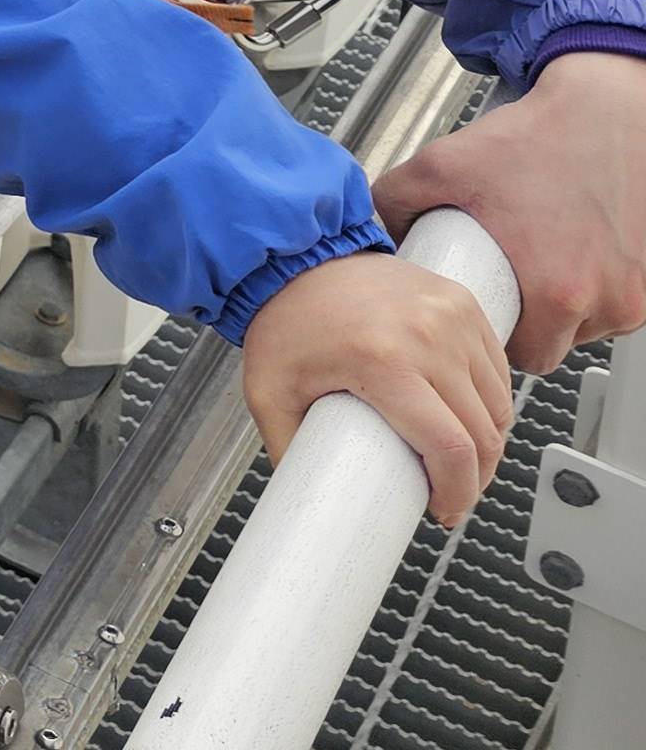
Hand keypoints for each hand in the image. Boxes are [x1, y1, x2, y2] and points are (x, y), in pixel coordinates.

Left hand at [238, 250, 512, 524]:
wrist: (294, 256)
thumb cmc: (284, 320)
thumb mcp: (268, 392)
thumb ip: (288, 452)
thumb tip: (308, 502)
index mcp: (383, 361)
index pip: (451, 448)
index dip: (457, 493)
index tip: (443, 511)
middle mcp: (428, 335)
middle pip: (483, 434)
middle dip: (473, 478)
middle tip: (448, 492)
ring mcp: (452, 315)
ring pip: (498, 405)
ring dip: (486, 442)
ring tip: (455, 458)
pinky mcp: (464, 303)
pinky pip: (497, 369)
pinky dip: (489, 401)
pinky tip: (465, 416)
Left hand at [377, 47, 645, 367]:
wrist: (606, 111)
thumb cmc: (541, 138)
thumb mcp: (443, 164)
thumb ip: (394, 198)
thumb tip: (377, 231)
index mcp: (557, 290)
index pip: (526, 358)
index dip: (500, 341)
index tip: (486, 315)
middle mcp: (606, 299)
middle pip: (558, 344)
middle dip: (529, 322)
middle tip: (505, 281)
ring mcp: (636, 290)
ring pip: (590, 325)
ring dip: (565, 305)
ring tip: (538, 260)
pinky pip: (617, 302)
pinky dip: (594, 287)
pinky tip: (570, 253)